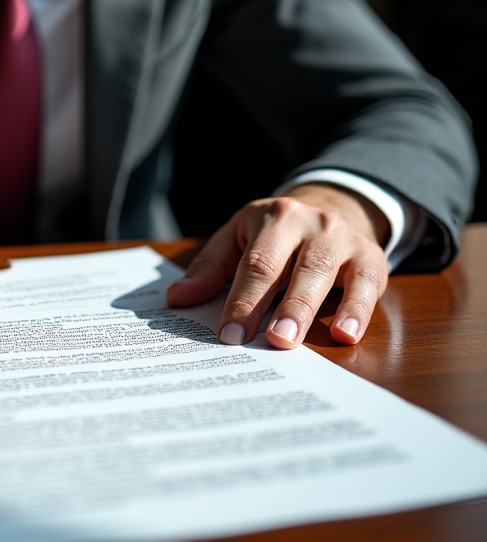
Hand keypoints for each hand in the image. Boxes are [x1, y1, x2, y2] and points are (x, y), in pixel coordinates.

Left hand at [165, 184, 389, 347]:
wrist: (331, 207)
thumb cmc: (275, 234)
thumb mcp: (239, 238)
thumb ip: (210, 268)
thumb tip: (177, 298)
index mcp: (273, 217)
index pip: (255, 263)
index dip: (241, 300)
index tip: (228, 335)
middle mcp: (310, 223)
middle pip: (291, 268)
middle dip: (277, 307)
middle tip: (267, 342)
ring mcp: (343, 238)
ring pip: (324, 274)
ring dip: (307, 310)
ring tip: (292, 341)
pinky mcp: (372, 257)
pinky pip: (366, 284)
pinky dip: (357, 310)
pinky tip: (345, 335)